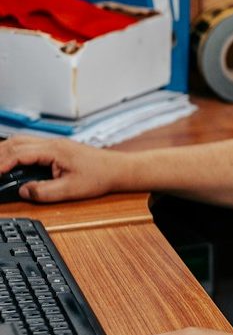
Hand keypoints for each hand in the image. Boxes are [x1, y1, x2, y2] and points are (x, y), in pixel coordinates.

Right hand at [0, 134, 125, 201]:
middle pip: (15, 143)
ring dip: (5, 152)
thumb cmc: (100, 176)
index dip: (1, 164)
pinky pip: (29, 146)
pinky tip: (10, 163)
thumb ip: (45, 192)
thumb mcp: (71, 190)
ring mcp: (54, 144)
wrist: (119, 169)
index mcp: (54, 150)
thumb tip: (24, 192)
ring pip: (20, 142)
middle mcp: (52, 143)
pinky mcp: (56, 149)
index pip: (19, 153)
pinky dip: (14, 153)